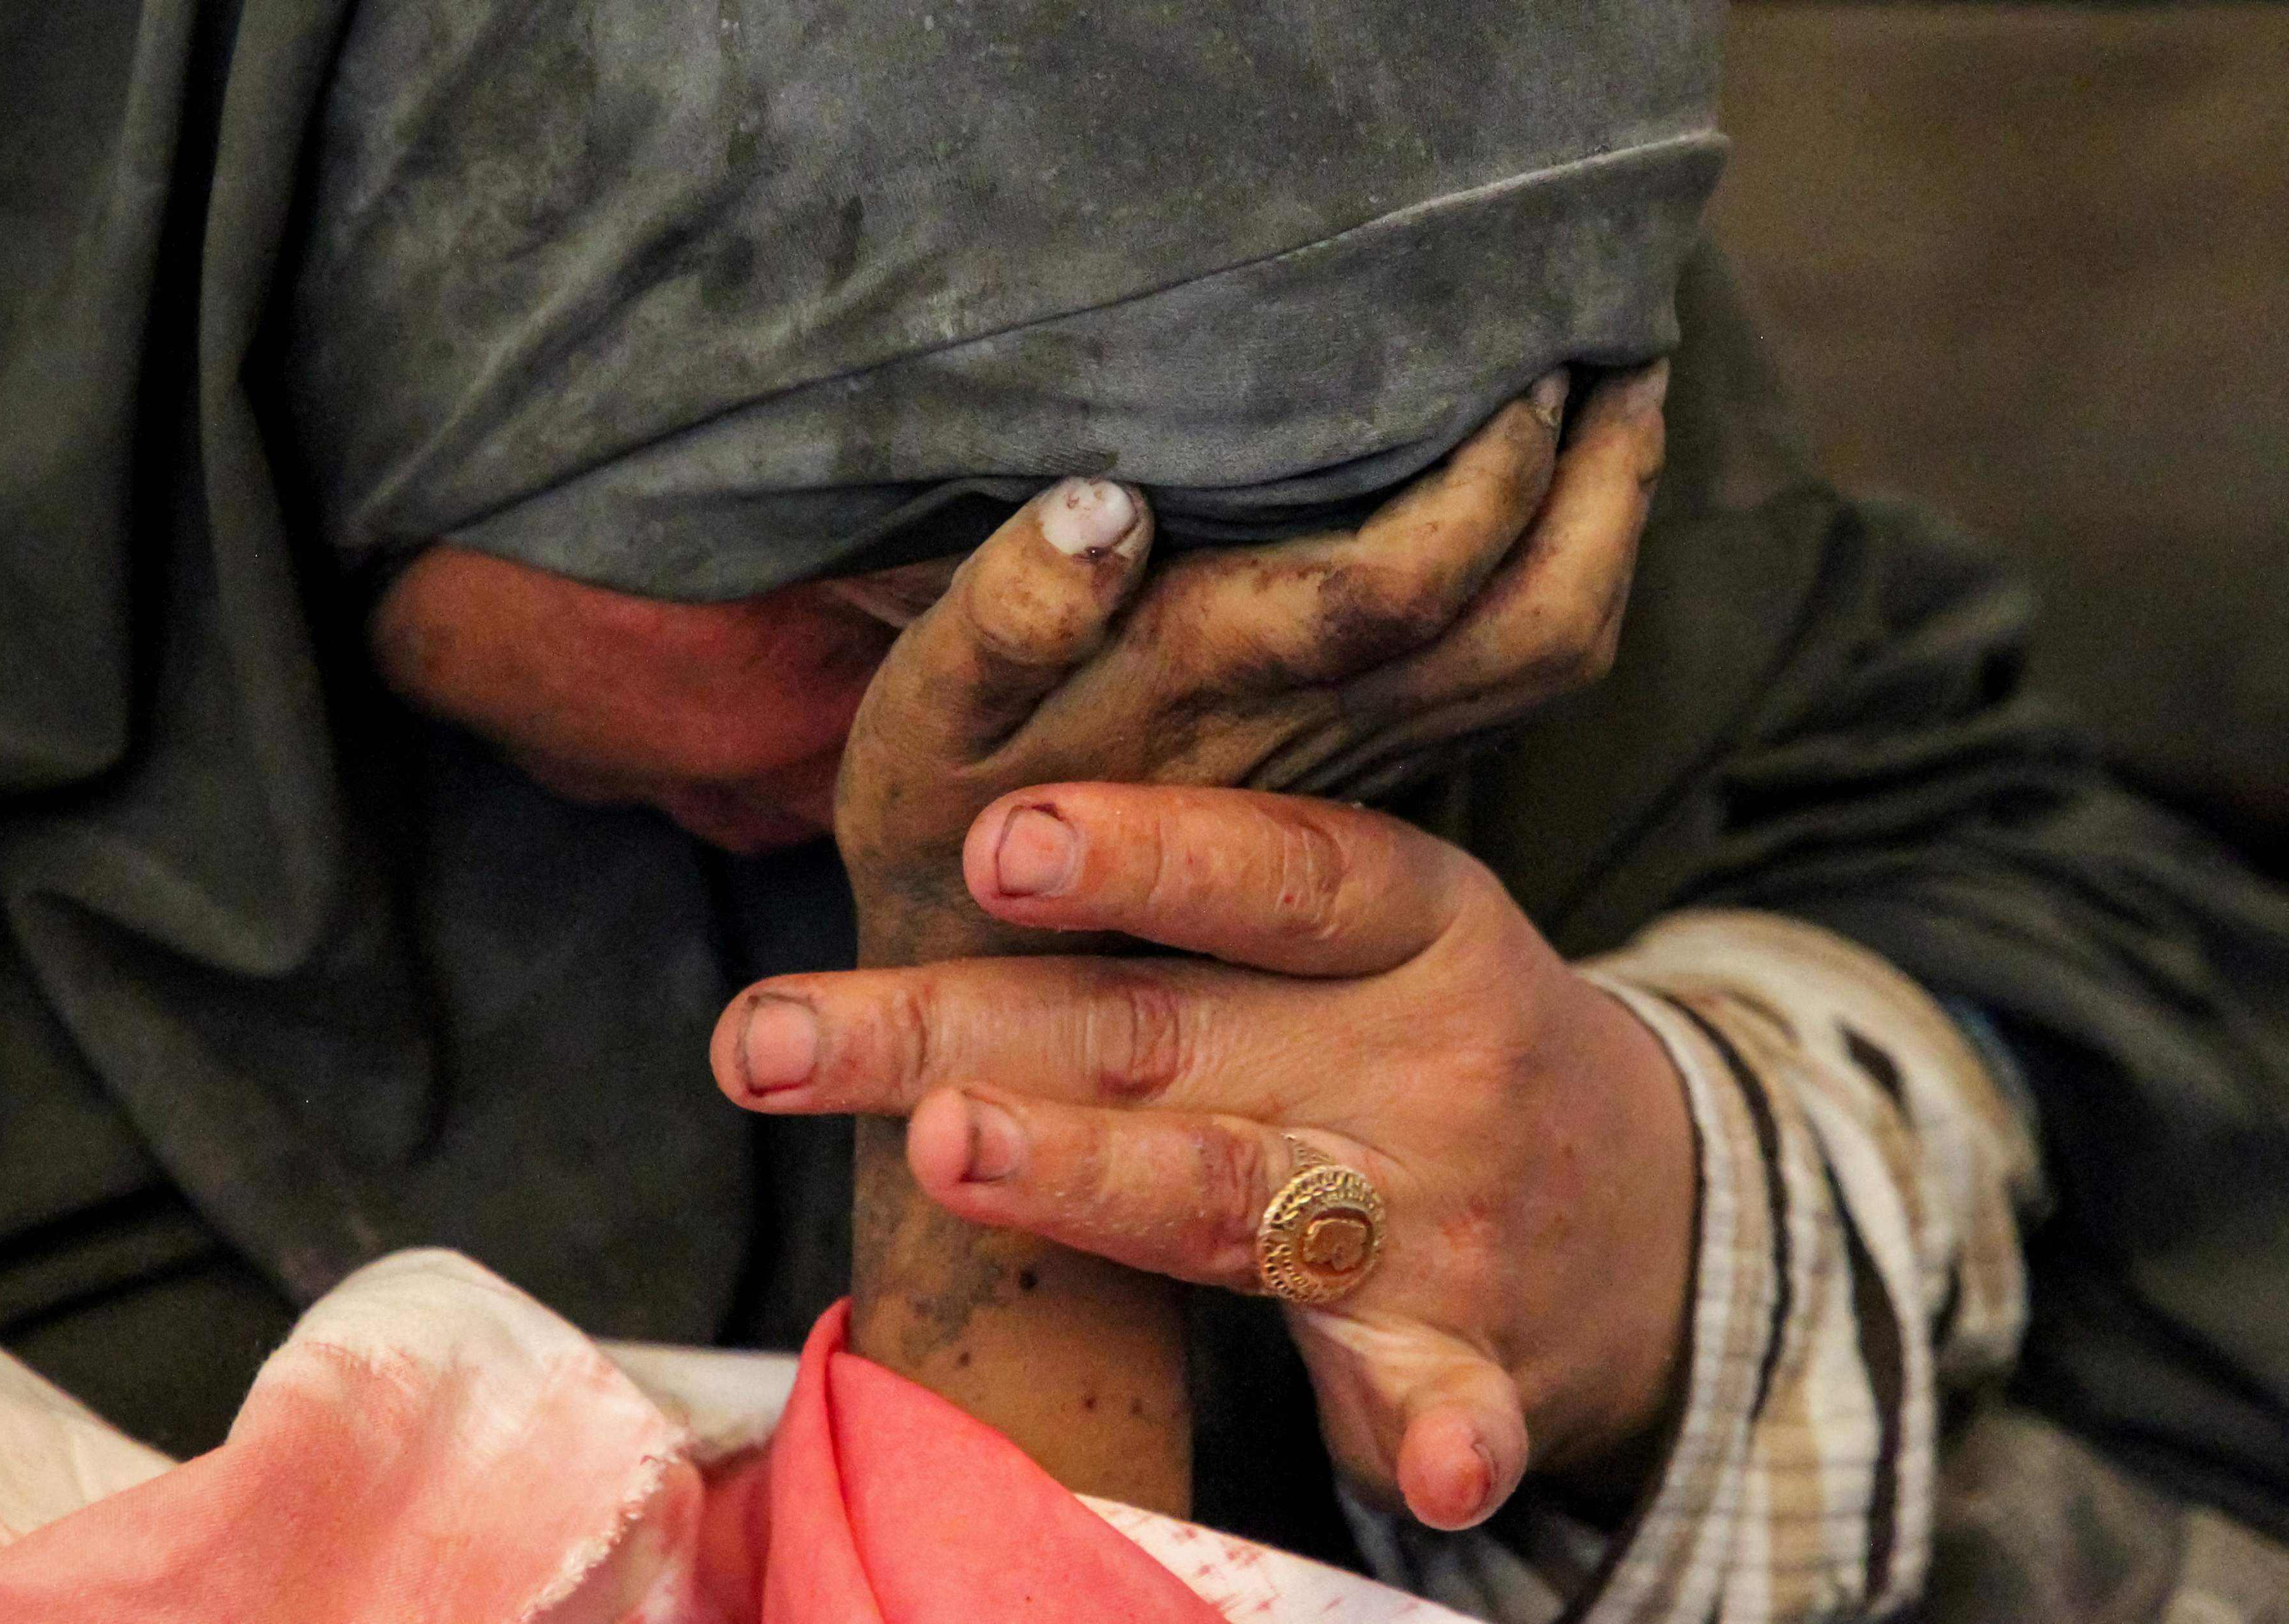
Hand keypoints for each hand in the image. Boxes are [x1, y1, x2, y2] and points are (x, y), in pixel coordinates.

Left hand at [717, 783, 1695, 1527]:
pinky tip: (1440, 1480)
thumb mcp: (1368, 931)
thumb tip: (956, 825)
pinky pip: (1454, 1407)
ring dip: (1098, 1180)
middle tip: (776, 1039)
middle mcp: (1423, 1054)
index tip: (992, 845)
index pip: (1273, 868)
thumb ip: (1203, 899)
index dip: (1139, 853)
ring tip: (955, 1154)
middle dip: (956, 1033)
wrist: (1653, 1199)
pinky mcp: (1467, 1359)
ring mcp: (1442, 1216)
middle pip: (1163, 1034)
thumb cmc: (1425, 1031)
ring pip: (1235, 1202)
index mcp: (1411, 918)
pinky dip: (1452, 1440)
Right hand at [833, 362, 1667, 963]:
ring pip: (1541, 663)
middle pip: (1526, 626)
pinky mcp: (1370, 782)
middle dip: (1601, 481)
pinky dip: (1567, 584)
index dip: (1481, 470)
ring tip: (1627, 400)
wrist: (999, 1008)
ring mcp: (1359, 768)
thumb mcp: (920, 727)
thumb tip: (1106, 504)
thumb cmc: (940, 831)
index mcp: (1203, 690)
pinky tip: (1563, 505)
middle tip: (1627, 337)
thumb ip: (1003, 618)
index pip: (1395, 583)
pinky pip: (1512, 687)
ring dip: (1608, 529)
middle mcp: (1314, 734)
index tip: (1515, 341)